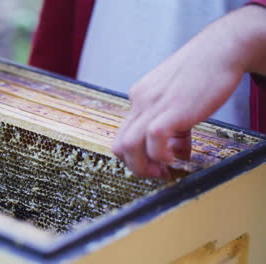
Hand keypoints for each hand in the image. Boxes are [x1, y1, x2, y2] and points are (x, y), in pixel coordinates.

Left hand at [112, 5, 265, 178]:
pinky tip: (175, 158)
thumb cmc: (204, 73)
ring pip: (128, 146)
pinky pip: (153, 140)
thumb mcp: (182, 101)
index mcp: (140, 98)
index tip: (156, 164)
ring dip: (144, 167)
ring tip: (164, 170)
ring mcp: (151, 104)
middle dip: (136, 167)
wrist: (221, 48)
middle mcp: (139, 101)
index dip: (136, 156)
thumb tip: (179, 153)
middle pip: (119, 145)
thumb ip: (177, 128)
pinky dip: (161, 156)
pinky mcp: (169, 108)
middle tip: (158, 173)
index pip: (124, 134)